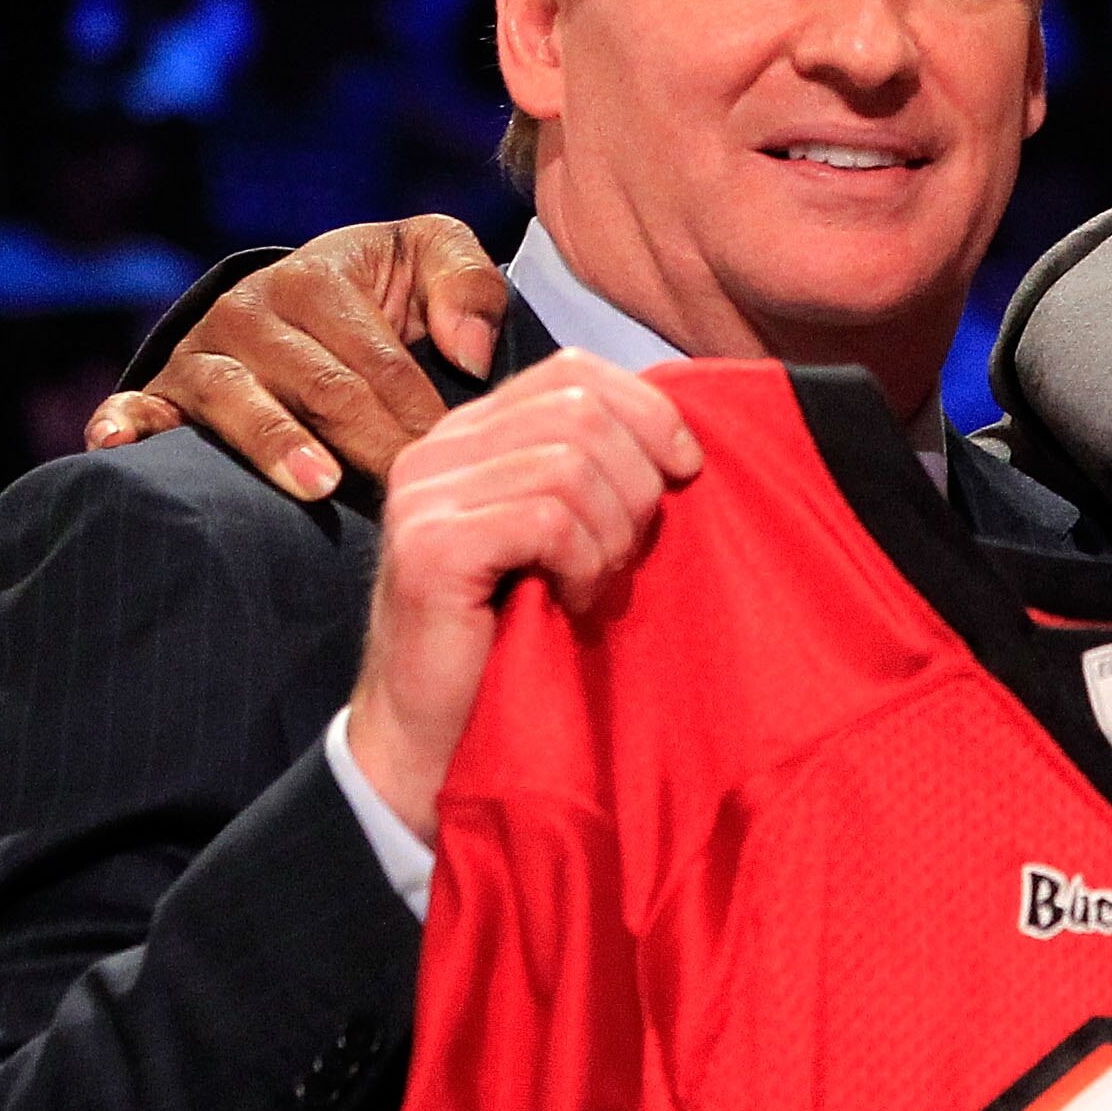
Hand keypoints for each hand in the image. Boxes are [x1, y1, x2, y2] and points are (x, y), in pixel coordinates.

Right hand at [86, 216, 510, 498]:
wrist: (305, 297)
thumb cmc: (382, 287)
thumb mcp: (431, 259)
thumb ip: (467, 284)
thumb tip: (467, 351)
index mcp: (315, 275)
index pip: (378, 359)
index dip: (420, 410)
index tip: (452, 458)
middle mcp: (248, 309)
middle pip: (319, 388)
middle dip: (370, 444)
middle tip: (409, 493)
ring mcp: (202, 352)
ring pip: (237, 399)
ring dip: (274, 443)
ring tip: (319, 485)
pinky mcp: (165, 391)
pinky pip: (141, 406)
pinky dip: (126, 424)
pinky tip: (118, 447)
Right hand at [342, 352, 702, 839]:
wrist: (436, 740)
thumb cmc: (517, 640)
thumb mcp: (565, 537)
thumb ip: (597, 470)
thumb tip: (684, 437)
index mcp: (471, 434)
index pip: (573, 370)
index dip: (648, 410)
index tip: (687, 470)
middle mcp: (436, 449)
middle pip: (581, 411)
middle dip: (636, 484)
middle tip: (629, 553)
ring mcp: (424, 495)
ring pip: (570, 464)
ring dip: (611, 534)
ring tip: (595, 584)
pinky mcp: (430, 547)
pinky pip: (547, 518)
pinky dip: (583, 563)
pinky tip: (572, 601)